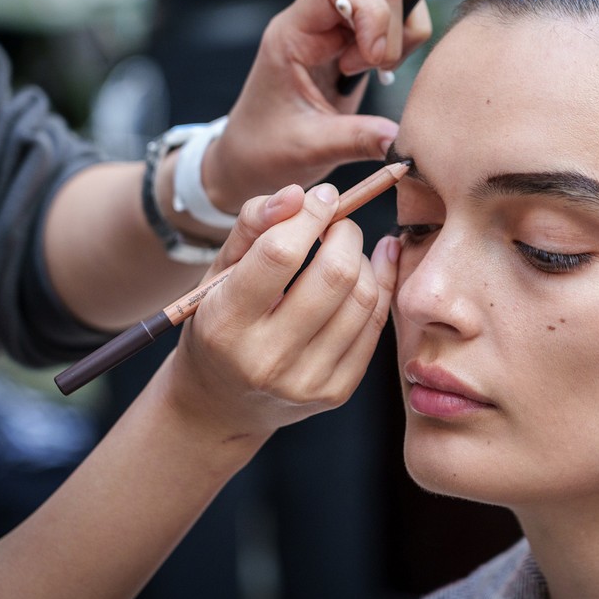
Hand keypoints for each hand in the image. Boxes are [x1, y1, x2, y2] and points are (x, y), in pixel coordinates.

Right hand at [154, 180, 400, 447]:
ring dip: (363, 259)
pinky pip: (375, 326)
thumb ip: (253, 225)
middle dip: (345, 233)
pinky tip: (371, 267)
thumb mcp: (218, 272)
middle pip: (334, 275)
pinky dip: (379, 287)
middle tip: (338, 221)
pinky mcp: (336, 393)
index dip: (310, 214)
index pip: (280, 254)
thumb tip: (298, 194)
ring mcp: (306, 382)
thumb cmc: (218, 322)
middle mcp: (265, 360)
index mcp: (224, 324)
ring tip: (344, 249)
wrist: (220, 404)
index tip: (322, 196)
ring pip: (363, 299)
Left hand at [201, 0, 431, 215]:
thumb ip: (355, 140)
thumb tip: (399, 139)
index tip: (373, 60)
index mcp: (292, 34)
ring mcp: (337, 28)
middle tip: (373, 71)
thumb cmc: (267, 150)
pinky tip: (382, 72)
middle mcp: (316, 21)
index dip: (370, 10)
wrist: (252, 158)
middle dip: (390, 26)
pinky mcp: (355, 42)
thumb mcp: (309, 150)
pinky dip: (404, 39)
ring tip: (379, 70)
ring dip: (401, 30)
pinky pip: (394, 18)